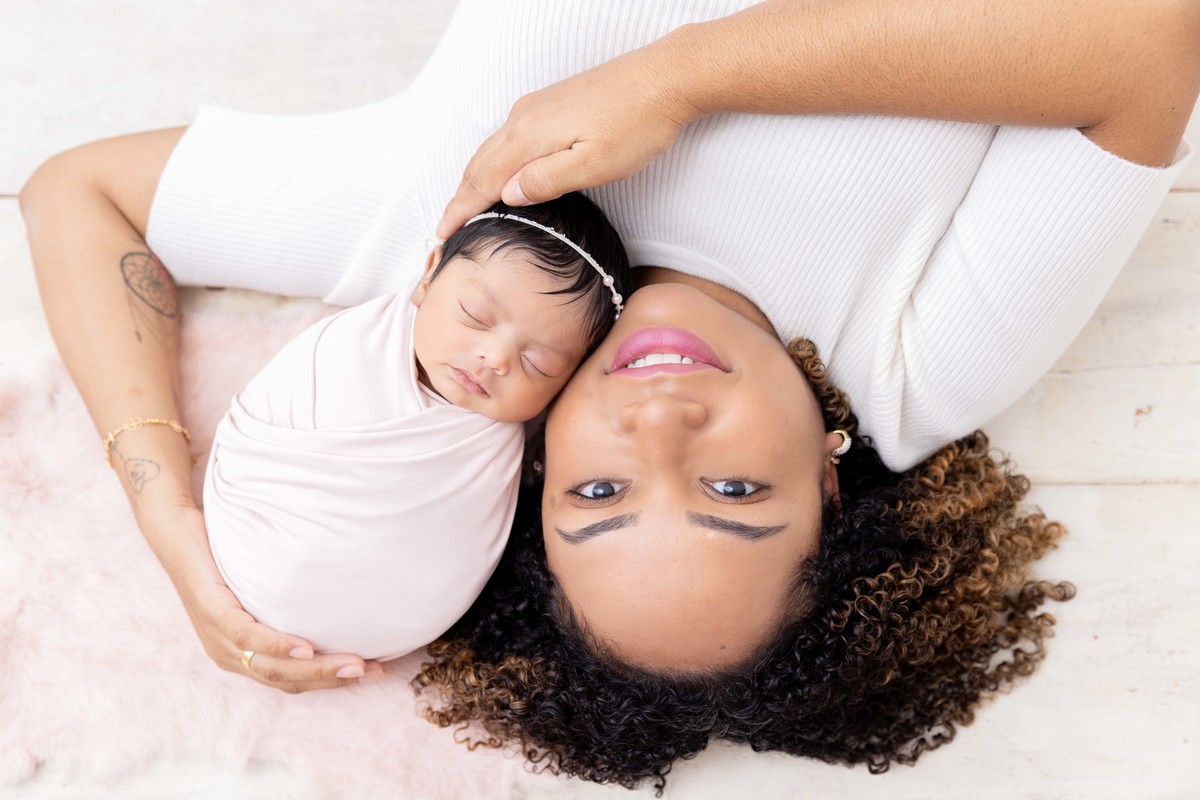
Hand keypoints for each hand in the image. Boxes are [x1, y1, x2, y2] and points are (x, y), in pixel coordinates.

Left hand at [152, 504, 383, 691]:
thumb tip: (338, 595)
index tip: (371, 672)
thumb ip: (287, 601)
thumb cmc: (223, 556)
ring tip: (354, 665)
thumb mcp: (259, 586)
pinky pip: (248, 637)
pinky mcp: (212, 612)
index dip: (332, 682)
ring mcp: (217, 636)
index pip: (291, 681)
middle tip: (373, 672)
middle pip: (287, 681)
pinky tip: (305, 649)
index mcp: (240, 653)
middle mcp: (228, 654)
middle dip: (334, 680)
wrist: (177, 531)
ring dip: (317, 670)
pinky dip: (279, 647)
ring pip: (271, 667)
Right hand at [437, 44, 697, 238]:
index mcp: (530, 137)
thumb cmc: (638, 124)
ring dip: (473, 178)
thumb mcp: (595, 165)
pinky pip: (507, 137)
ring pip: (492, 149)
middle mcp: (524, 118)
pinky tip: (499, 171)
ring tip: (463, 204)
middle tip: (444, 227)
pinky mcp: (550, 103)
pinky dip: (492, 160)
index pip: (483, 181)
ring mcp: (535, 107)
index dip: (461, 210)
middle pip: (479, 163)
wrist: (666, 77)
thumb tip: (508, 195)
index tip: (442, 234)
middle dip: (459, 196)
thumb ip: (548, 181)